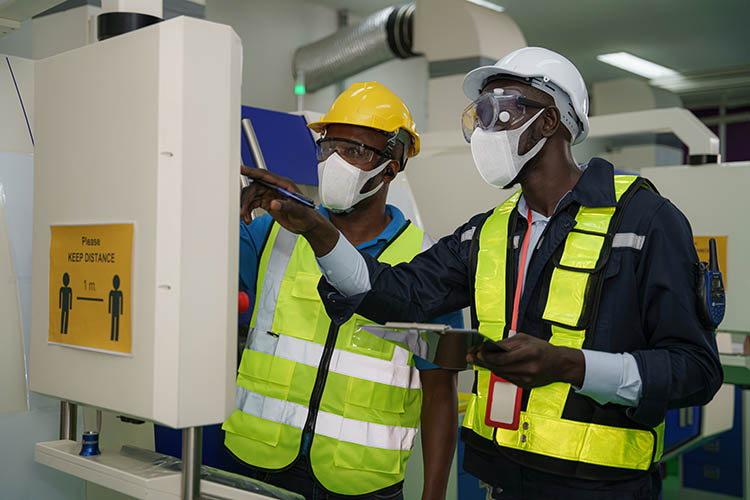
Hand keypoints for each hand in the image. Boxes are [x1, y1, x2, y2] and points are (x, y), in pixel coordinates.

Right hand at [241, 166, 339, 255]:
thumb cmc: (307, 216)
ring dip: (245, 206)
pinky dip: (248, 211)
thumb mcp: (299, 211)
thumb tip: (273, 203)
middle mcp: (275, 188)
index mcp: (284, 184)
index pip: (265, 175)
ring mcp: (270, 195)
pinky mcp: (267, 203)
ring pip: (252, 196)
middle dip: (246, 198)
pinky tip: (248, 219)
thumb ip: (286, 206)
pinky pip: (253, 204)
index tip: (241, 168)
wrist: (307, 225)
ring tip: (245, 217)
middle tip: (242, 210)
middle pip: (255, 187)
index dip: (252, 171)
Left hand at [466, 333, 583, 388]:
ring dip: (488, 367)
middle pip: (499, 367)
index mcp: (530, 354)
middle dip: (483, 362)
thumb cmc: (543, 349)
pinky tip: (490, 365)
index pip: (503, 358)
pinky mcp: (524, 385)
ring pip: (501, 373)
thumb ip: (508, 343)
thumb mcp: (526, 339)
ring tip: (476, 360)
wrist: (560, 365)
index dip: (488, 356)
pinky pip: (506, 377)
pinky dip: (498, 371)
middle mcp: (528, 369)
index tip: (477, 352)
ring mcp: (526, 379)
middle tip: (471, 356)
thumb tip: (490, 346)